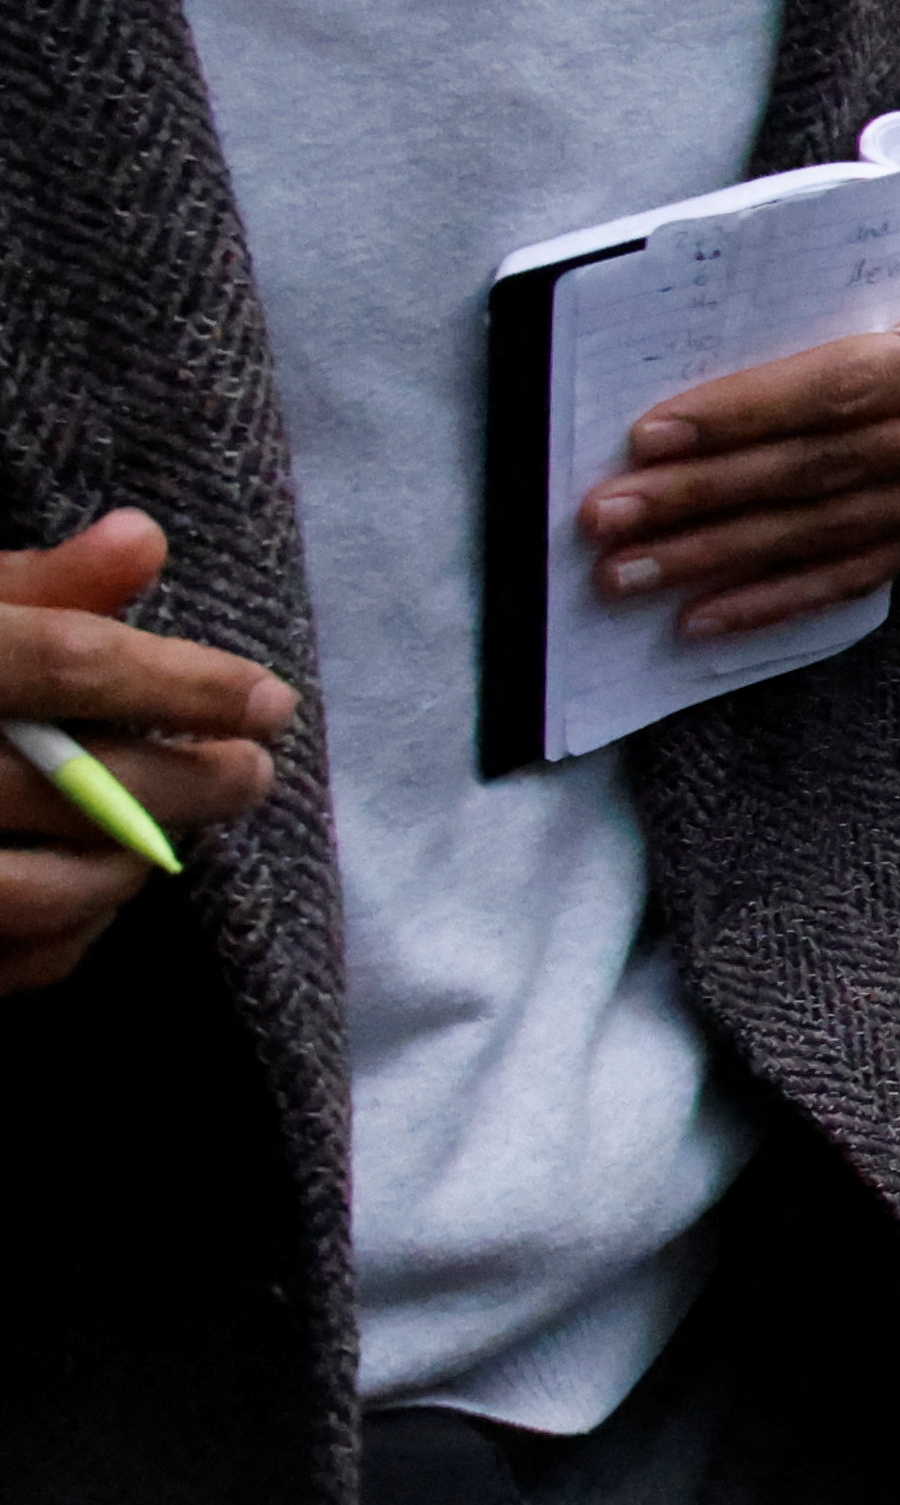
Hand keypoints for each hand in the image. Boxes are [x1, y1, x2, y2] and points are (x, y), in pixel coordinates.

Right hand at [0, 508, 291, 996]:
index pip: (60, 662)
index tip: (268, 699)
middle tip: (248, 772)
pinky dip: (64, 936)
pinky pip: (2, 965)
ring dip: (126, 868)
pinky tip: (93, 893)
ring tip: (168, 837)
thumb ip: (22, 587)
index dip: (179, 680)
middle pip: (65, 785)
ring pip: (36, 893)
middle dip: (180, 783)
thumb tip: (142, 540)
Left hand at [583, 211, 899, 640]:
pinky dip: (781, 598)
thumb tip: (681, 330)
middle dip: (707, 496)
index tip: (650, 435)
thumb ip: (826, 280)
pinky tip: (706, 615)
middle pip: (834, 466)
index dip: (751, 411)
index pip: (856, 380)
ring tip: (629, 572)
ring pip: (839, 530)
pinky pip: (868, 571)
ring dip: (723, 557)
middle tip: (608, 515)